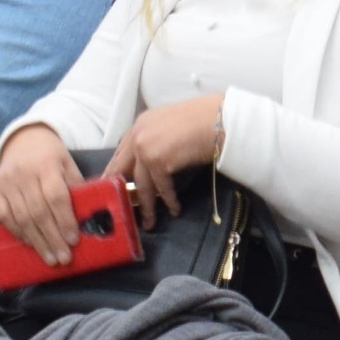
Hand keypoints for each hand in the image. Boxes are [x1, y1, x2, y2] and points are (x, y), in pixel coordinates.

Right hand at [0, 125, 82, 266]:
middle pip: (38, 212)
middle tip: (64, 258)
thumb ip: (77, 188)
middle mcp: (24, 173)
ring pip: (21, 218)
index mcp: (47, 164)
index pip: (56, 196)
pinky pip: (4, 216)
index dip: (65, 220)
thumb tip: (89, 219)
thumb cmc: (52, 157)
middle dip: (52, 238)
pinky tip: (30, 244)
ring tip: (50, 258)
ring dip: (37, 241)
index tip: (73, 240)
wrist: (23, 139)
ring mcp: (7, 181)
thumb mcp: (69, 165)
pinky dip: (18, 233)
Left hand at [115, 94, 227, 223]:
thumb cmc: (207, 119)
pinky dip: (169, 200)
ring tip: (150, 222)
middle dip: (123, 192)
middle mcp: (138, 134)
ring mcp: (145, 147)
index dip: (119, 173)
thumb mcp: (174, 125)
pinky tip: (175, 209)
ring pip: (141, 184)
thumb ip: (159, 140)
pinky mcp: (158, 160)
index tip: (117, 188)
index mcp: (141, 124)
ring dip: (146, 205)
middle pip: (123, 170)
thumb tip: (157, 162)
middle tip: (124, 209)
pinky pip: (161, 188)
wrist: (223, 118)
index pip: (121, 153)